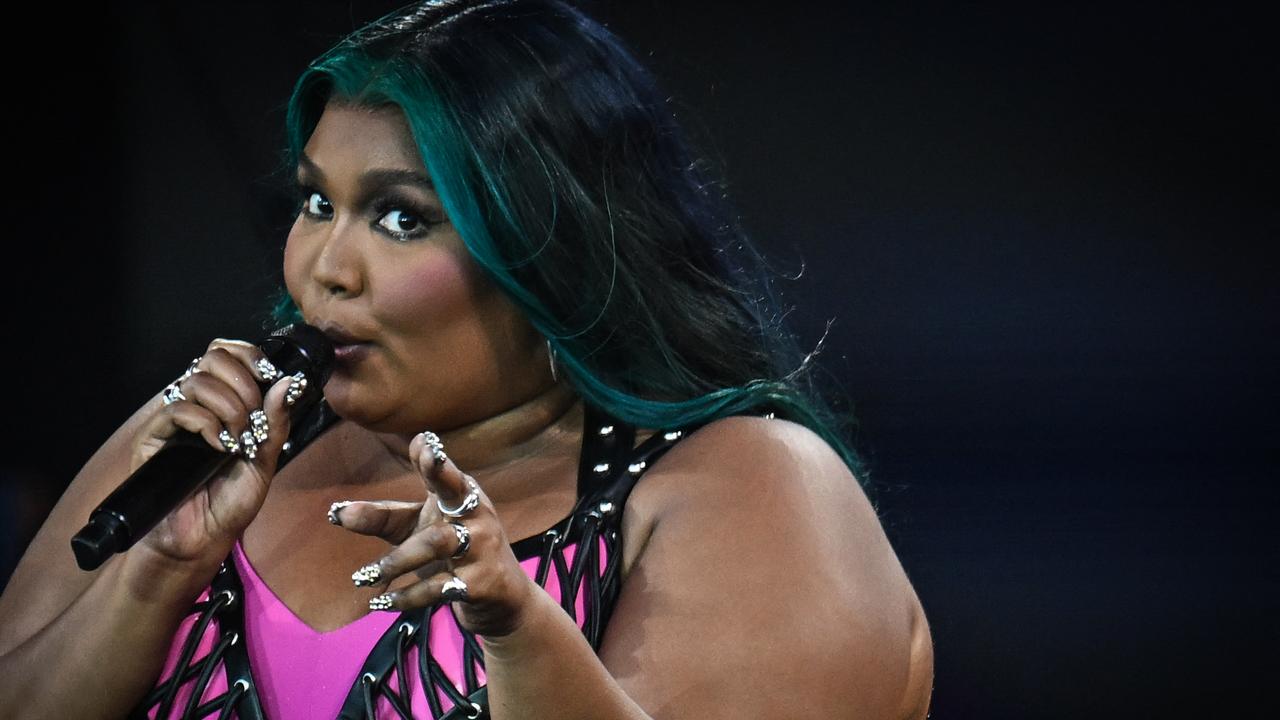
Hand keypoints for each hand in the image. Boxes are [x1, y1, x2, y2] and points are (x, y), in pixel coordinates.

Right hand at [131, 339, 299, 565]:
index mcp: (225, 403)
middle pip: (213, 356)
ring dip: (228, 405)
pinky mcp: (154, 437)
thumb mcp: (265, 460)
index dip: (250, 355)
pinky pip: (177, 409)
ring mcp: (175, 419)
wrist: (200, 540)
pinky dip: (205, 422)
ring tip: (237, 438)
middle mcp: (199, 404)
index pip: (229, 354)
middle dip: (243, 380)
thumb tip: (287, 383)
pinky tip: (219, 446)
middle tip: (253, 415)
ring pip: (197, 380)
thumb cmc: (229, 503)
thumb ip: (276, 423)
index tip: (269, 376)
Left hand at [333, 432, 536, 637]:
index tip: (423, 440)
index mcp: (462, 496)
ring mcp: (482, 548)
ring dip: (397, 560)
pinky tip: (381, 603)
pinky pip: (439, 588)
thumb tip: (334, 512)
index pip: (447, 473)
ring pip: (437, 543)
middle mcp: (477, 516)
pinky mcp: (481, 583)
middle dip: (441, 474)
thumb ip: (381, 518)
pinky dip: (407, 596)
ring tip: (364, 576)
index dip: (434, 458)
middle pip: (455, 493)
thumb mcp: (418, 530)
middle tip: (429, 457)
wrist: (503, 598)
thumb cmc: (454, 553)